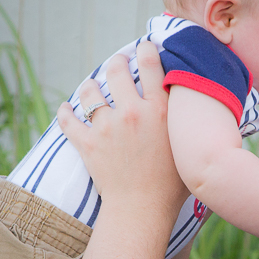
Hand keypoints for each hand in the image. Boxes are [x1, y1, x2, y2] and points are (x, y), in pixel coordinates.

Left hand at [57, 42, 188, 214]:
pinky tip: (65, 108)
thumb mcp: (188, 147)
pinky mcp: (87, 144)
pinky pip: (68, 119)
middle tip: (117, 63)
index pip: (150, 64)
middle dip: (116, 62)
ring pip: (89, 92)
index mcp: (160, 110)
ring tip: (90, 87)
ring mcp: (107, 127)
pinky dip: (65, 112)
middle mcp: (132, 112)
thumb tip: (193, 109)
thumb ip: (186, 124)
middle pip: (117, 70)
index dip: (145, 49)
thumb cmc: (173, 187)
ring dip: (89, 86)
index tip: (142, 47)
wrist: (143, 211)